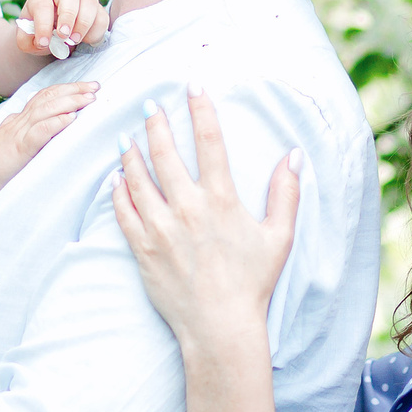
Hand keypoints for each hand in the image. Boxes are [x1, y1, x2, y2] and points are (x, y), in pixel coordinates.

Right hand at [0, 78, 97, 198]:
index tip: (88, 87)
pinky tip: (70, 119)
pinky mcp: (20, 148)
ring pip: (47, 110)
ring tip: (89, 100)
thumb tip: (51, 120)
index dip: (68, 88)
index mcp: (22, 118)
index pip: (46, 96)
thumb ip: (29, 128)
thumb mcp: (13, 137)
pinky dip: (56, 123)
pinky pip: (39, 132)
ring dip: (70, 103)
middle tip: (96, 87)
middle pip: (50, 98)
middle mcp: (22, 121)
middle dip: (75, 90)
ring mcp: (21, 133)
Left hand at [14, 0, 109, 60]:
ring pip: (89, 1)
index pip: (42, 5)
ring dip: (84, 23)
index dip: (43, 24)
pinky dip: (96, 31)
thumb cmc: (37, 36)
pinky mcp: (96, 10)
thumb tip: (43, 42)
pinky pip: (102, 16)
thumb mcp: (26, 40)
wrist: (52, 37)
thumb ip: (28, 41)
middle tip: (64, 36)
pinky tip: (86, 41)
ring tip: (75, 41)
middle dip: (67, 16)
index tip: (44, 43)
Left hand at [111, 90, 300, 355]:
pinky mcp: (142, 248)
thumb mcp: (279, 236)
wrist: (219, 327)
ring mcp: (160, 228)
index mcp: (221, 199)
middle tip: (150, 105)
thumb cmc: (252, 282)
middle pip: (166, 152)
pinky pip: (124, 211)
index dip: (201, 108)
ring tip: (127, 136)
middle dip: (157, 123)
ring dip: (132, 153)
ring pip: (139, 178)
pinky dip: (119, 191)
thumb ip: (285, 192)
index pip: (210, 141)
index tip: (194, 84)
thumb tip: (294, 155)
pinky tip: (116, 178)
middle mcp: (187, 207)